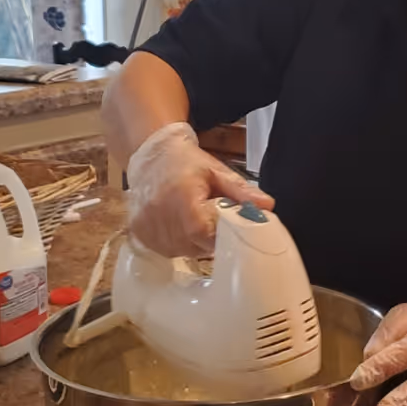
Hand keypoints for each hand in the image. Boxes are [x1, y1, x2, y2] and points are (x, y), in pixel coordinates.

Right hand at [125, 122, 272, 255]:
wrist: (151, 155)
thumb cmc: (187, 162)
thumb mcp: (217, 171)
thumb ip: (241, 191)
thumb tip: (267, 206)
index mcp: (182, 197)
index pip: (203, 232)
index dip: (219, 236)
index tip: (227, 229)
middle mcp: (160, 214)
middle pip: (194, 245)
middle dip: (210, 239)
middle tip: (213, 222)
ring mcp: (147, 226)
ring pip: (181, 251)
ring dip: (194, 243)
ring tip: (195, 220)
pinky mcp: (139, 233)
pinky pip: (167, 250)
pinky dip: (178, 243)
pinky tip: (180, 226)